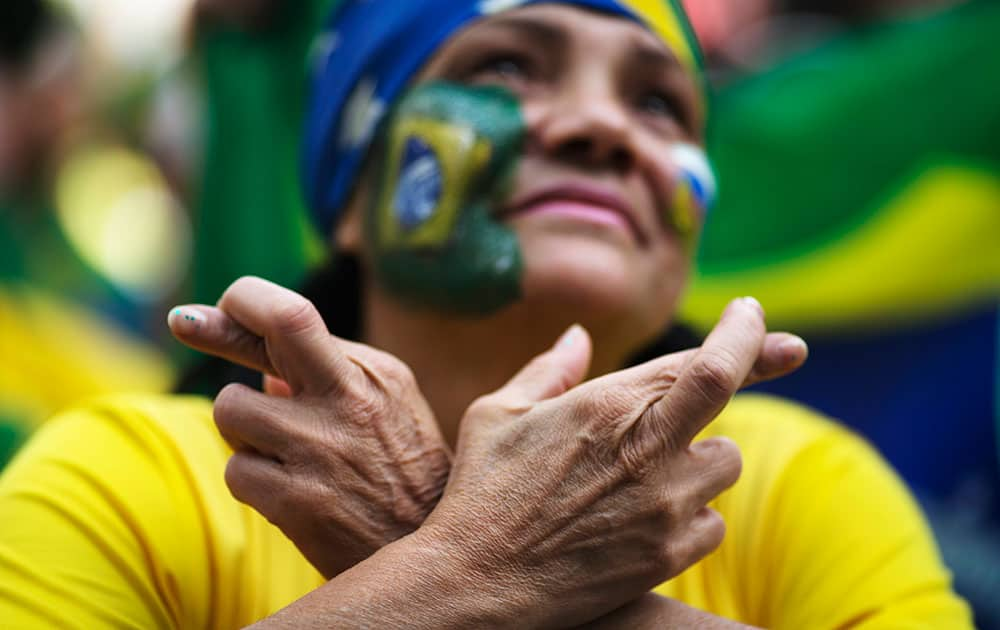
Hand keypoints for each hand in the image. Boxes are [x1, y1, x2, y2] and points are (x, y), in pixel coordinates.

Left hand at [168, 277, 451, 578]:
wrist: (428, 554)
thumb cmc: (403, 476)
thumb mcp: (388, 411)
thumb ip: (330, 381)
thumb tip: (262, 371)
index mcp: (374, 373)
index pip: (296, 316)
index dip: (245, 303)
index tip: (217, 307)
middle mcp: (351, 398)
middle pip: (279, 322)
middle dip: (218, 320)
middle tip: (186, 323)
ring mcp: (322, 447)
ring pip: (231, 408)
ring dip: (242, 431)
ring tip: (280, 453)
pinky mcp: (296, 499)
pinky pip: (235, 470)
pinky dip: (251, 479)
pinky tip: (286, 492)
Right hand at [417, 298, 794, 628]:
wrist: (477, 585)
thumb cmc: (480, 491)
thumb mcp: (498, 413)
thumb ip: (549, 369)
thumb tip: (580, 336)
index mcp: (607, 406)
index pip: (702, 358)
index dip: (742, 331)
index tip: (751, 313)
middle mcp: (647, 451)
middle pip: (729, 389)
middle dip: (764, 356)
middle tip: (786, 350)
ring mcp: (663, 507)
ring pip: (725, 461)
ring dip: (704, 453)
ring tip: (660, 462)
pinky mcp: (667, 556)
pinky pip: (713, 522)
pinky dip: (694, 510)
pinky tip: (653, 512)